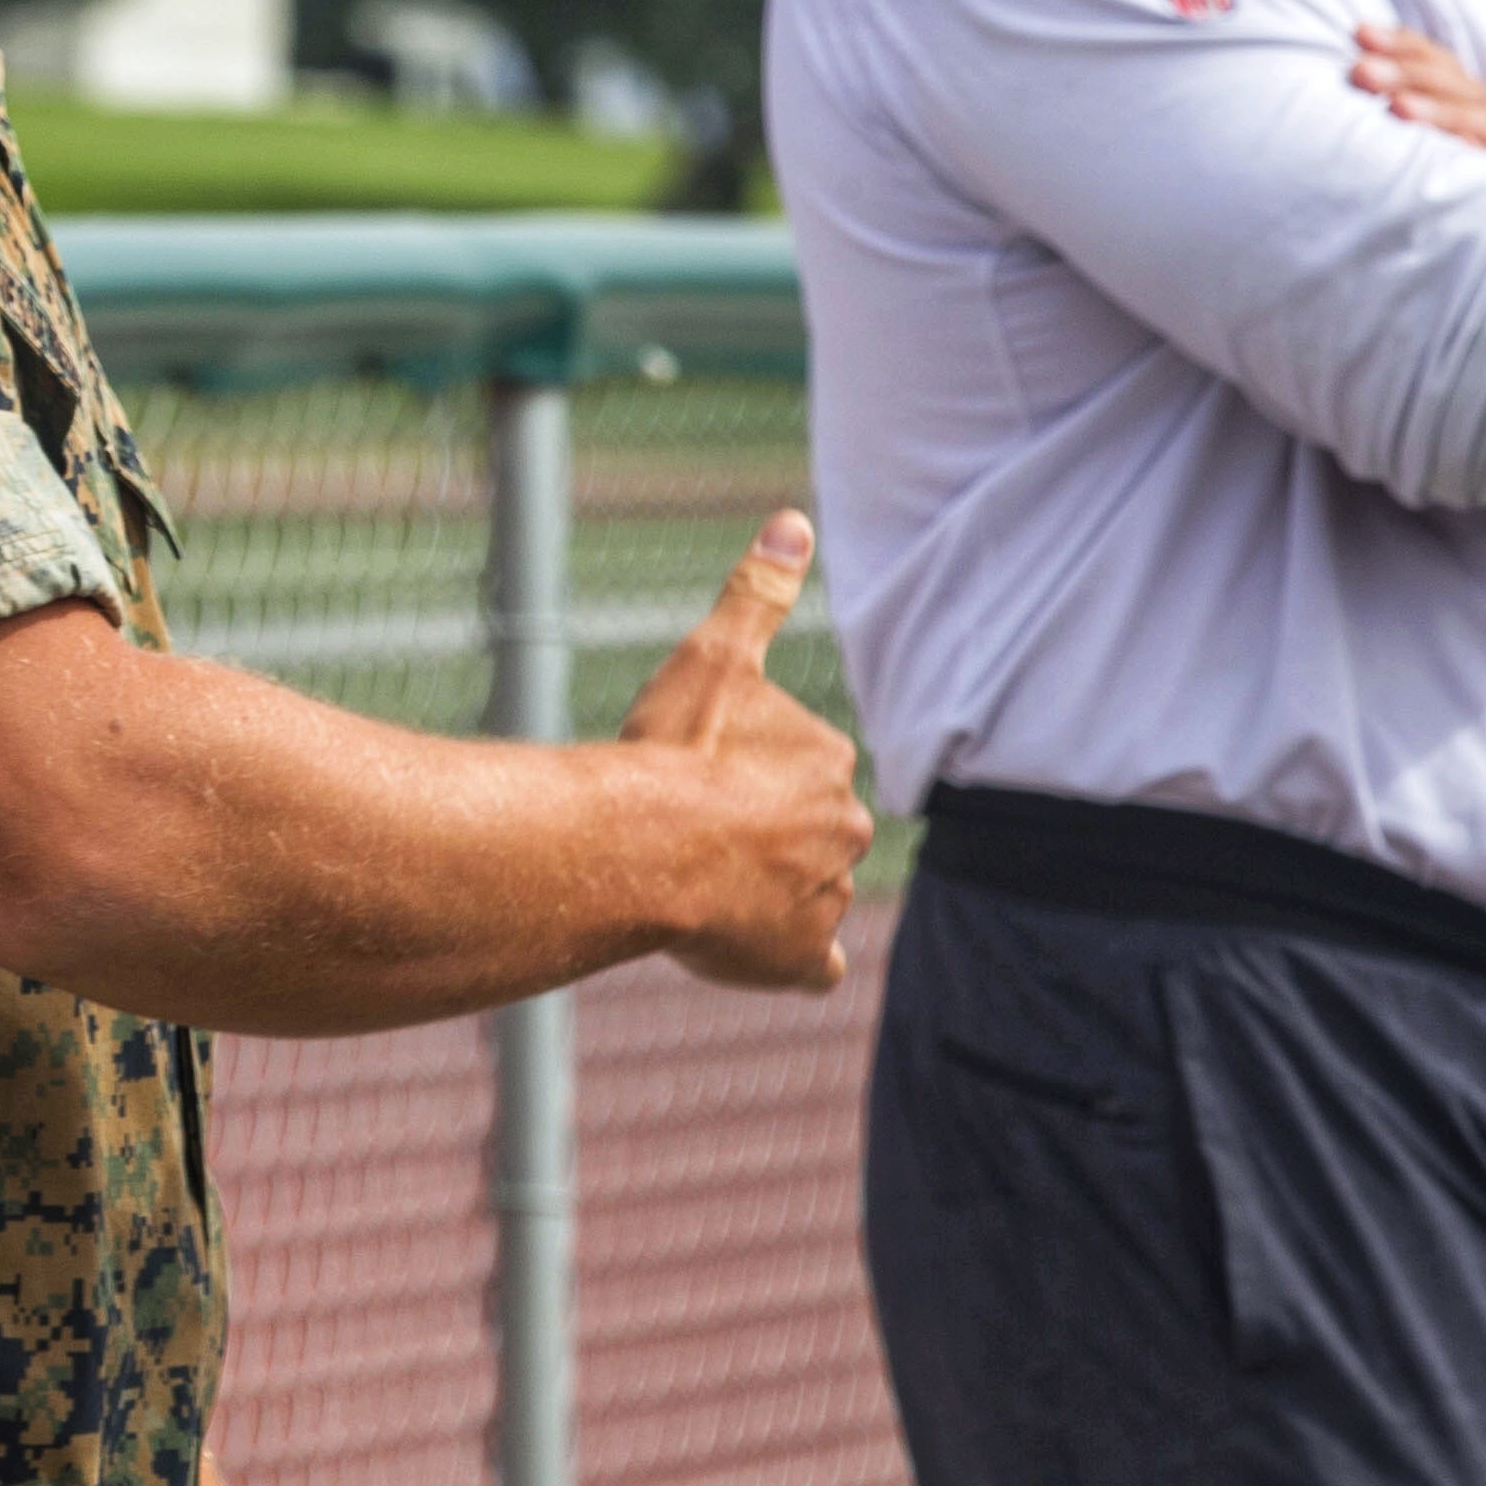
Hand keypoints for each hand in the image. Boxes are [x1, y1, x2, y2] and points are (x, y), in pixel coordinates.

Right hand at [615, 511, 870, 991]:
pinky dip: (789, 959)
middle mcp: (845, 829)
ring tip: (699, 882)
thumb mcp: (713, 655)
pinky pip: (810, 965)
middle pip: (804, 830)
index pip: (795, 765)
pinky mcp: (801, 960)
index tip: (695, 771)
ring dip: (765, 890)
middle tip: (692, 827)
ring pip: (803, 892)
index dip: (740, 769)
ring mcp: (827, 899)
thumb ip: (757, 591)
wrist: (641, 848)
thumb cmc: (673, 749)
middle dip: (761, 832)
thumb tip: (795, 521)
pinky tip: (752, 948)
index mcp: (828, 761)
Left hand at [1351, 23, 1485, 176]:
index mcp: (1468, 99)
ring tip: (1398, 107)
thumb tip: (1353, 74)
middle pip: (1453, 84)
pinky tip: (1456, 148)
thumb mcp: (1433, 139)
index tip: (1360, 33)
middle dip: (1406, 74)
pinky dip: (1481, 154)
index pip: (1437, 61)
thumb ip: (1405, 106)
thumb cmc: (1461, 179)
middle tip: (1361, 71)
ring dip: (1438, 112)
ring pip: (1478, 119)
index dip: (1402, 45)